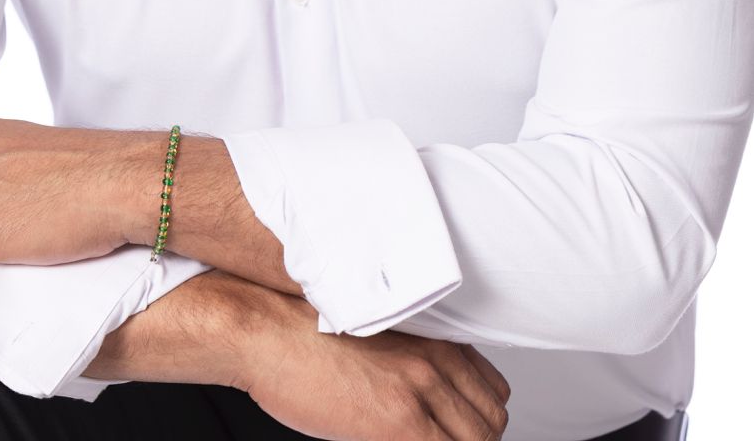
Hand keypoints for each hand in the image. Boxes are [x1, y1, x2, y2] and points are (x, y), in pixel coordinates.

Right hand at [235, 291, 510, 440]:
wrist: (267, 330)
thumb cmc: (307, 335)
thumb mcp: (378, 340)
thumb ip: (414, 362)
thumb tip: (431, 404)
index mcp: (433, 338)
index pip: (493, 390)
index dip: (478, 419)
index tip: (461, 431)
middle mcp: (435, 360)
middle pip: (491, 421)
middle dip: (472, 440)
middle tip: (438, 439)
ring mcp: (420, 390)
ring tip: (417, 439)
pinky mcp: (400, 422)